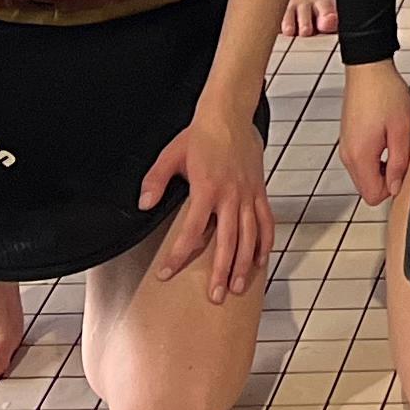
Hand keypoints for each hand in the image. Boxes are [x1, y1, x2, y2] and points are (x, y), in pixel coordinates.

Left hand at [143, 100, 276, 301]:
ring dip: (244, 263)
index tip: (167, 273)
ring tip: (238, 286)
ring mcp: (248, 194)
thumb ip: (155, 181)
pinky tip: (261, 260)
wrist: (229, 114)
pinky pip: (266, 221)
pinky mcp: (259, 191)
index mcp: (207, 189)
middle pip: (227, 241)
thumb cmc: (200, 135)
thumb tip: (144, 204)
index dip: (178, 255)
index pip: (191, 231)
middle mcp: (231, 195)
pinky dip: (265, 242)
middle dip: (220, 271)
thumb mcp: (170, 155)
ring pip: (250, 236)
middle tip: (215, 296)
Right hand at [337, 60, 409, 208]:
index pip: (372, 195)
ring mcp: (346, 146)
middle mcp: (348, 155)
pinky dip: (374, 156)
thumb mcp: (401, 129)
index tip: (403, 169)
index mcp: (360, 156)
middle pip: (366, 188)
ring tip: (393, 142)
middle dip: (387, 178)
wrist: (368, 68)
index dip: (392, 188)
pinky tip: (385, 137)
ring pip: (364, 174)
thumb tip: (396, 187)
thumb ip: (399, 162)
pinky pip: (361, 160)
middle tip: (401, 155)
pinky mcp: (348, 138)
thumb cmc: (384, 92)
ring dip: (381, 167)